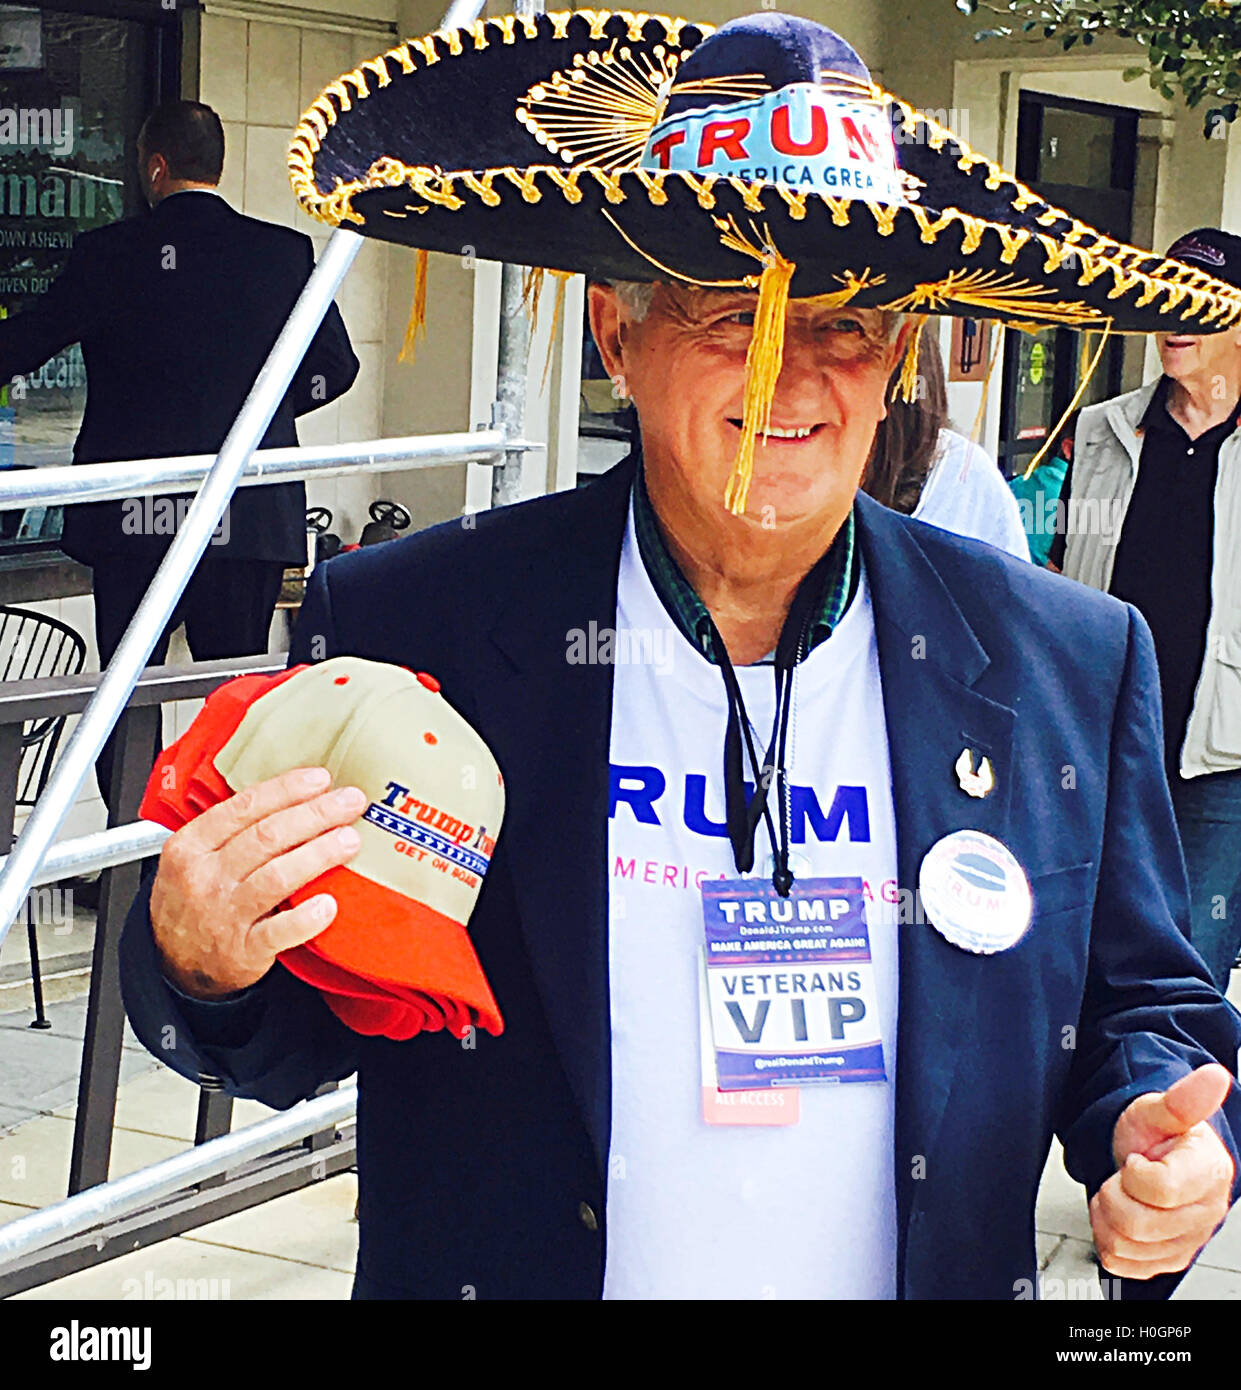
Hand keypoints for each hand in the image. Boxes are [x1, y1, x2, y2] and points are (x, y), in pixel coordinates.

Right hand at [150, 766, 367, 999]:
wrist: (173, 963)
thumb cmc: (192, 902)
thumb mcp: (194, 857)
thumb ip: (233, 829)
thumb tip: (294, 796)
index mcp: (191, 846)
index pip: (244, 807)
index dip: (287, 790)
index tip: (321, 779)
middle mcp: (205, 878)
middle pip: (267, 837)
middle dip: (315, 814)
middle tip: (350, 802)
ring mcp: (223, 915)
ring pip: (276, 877)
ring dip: (318, 854)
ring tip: (350, 840)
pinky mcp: (243, 951)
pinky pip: (278, 932)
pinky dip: (306, 918)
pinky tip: (329, 904)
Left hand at [1090, 1063, 1235, 1278]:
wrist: (1146, 1155)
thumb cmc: (1153, 1134)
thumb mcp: (1157, 1110)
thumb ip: (1183, 1099)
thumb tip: (1214, 1077)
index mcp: (1209, 1174)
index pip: (1159, 1188)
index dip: (1134, 1171)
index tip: (1135, 1159)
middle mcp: (1205, 1214)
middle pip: (1136, 1222)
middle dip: (1113, 1192)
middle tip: (1121, 1176)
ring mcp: (1186, 1242)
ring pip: (1125, 1245)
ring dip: (1107, 1216)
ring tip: (1120, 1193)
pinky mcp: (1165, 1260)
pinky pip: (1121, 1264)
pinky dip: (1108, 1239)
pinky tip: (1120, 1216)